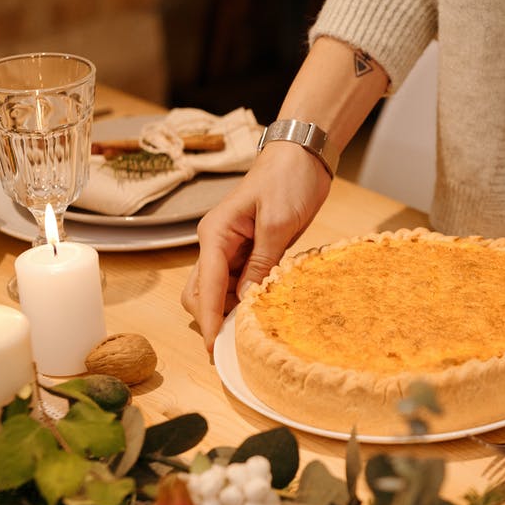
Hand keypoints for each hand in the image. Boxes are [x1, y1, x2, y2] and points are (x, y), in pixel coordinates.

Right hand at [181, 144, 331, 350]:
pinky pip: (239, 282)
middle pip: (201, 293)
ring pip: (219, 290)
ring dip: (228, 311)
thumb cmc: (288, 179)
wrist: (303, 156)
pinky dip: (245, 298)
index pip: (206, 286)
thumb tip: (244, 300)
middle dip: (211, 319)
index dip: (209, 320)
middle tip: (233, 347)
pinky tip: (260, 311)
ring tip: (248, 334)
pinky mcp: (251, 250)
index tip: (212, 348)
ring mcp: (232, 248)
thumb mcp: (277, 222)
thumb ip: (260, 262)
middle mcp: (217, 243)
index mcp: (215, 233)